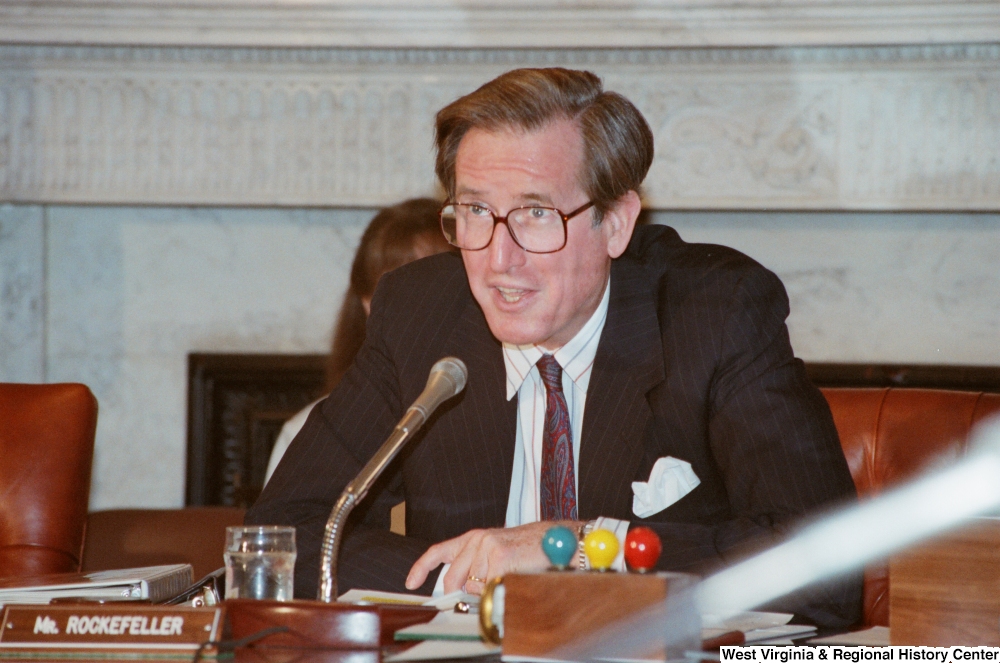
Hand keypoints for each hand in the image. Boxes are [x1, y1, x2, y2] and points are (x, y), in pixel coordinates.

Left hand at [406, 520, 582, 594]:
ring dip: (490, 589)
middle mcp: (476, 539)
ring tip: (508, 575)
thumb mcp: (494, 553)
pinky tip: (513, 576)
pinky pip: (490, 587)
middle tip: (482, 594)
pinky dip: (500, 589)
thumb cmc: (526, 550)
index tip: (411, 583)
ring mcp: (487, 547)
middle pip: (453, 579)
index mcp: (472, 538)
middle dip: (463, 594)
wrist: (554, 539)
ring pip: (474, 586)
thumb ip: (474, 568)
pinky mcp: (500, 556)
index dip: (421, 568)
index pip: (438, 551)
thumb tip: (460, 592)